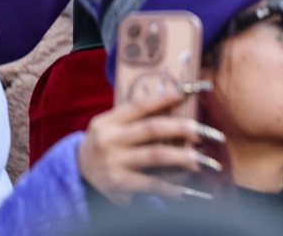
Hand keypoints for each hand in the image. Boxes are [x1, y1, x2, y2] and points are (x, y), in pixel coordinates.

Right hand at [76, 82, 224, 202]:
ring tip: (201, 159)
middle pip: (152, 129)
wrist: (76, 170)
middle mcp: (110, 140)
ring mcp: (114, 163)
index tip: (187, 92)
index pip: (139, 105)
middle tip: (206, 131)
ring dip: (182, 158)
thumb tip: (178, 100)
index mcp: (109, 121)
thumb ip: (136, 116)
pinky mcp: (118, 184)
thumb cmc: (104, 142)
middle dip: (182, 128)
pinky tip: (187, 189)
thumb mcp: (110, 124)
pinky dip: (170, 186)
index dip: (164, 98)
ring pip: (154, 156)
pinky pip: (150, 184)